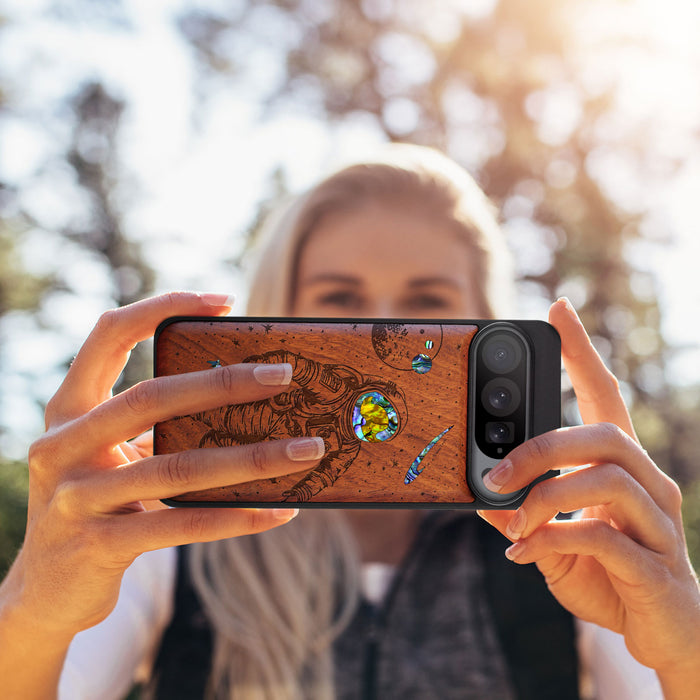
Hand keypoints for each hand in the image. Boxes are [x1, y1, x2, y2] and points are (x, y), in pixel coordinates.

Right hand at [2, 292, 324, 640]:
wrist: (46, 590)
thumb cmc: (97, 503)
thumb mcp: (112, 455)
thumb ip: (156, 427)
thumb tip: (247, 397)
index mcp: (68, 409)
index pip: (109, 335)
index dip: (162, 307)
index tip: (224, 301)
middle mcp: (62, 446)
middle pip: (152, 397)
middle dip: (225, 383)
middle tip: (285, 374)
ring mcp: (76, 498)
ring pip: (178, 467)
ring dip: (253, 458)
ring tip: (307, 449)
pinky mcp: (99, 546)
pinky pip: (183, 525)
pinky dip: (237, 517)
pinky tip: (280, 511)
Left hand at [478, 298, 699, 689]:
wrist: (664, 635)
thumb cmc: (609, 576)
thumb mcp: (553, 540)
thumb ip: (522, 515)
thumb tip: (480, 496)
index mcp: (622, 468)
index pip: (605, 396)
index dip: (582, 352)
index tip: (558, 310)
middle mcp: (649, 484)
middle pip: (604, 434)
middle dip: (541, 447)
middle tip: (495, 472)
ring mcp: (659, 523)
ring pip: (606, 479)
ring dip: (544, 497)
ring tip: (512, 522)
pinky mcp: (656, 566)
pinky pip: (603, 537)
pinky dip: (553, 540)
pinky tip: (524, 555)